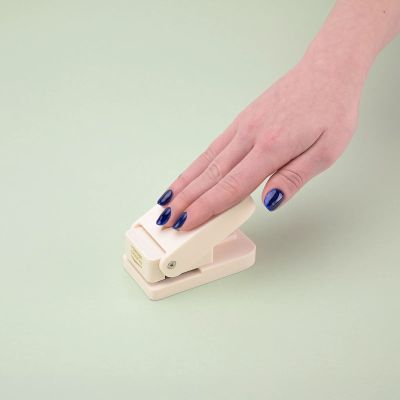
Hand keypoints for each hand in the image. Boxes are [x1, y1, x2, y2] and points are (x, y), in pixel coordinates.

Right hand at [155, 55, 361, 230]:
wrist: (326, 72)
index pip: (231, 186)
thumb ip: (294, 177)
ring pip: (205, 162)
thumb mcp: (327, 150)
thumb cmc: (330, 109)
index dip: (206, 208)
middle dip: (186, 201)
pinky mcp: (241, 122)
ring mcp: (242, 128)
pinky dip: (195, 165)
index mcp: (271, 147)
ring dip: (184, 184)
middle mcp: (250, 137)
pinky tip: (187, 176)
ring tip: (165, 201)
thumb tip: (269, 201)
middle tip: (165, 219)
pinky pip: (212, 148)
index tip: (186, 223)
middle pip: (210, 176)